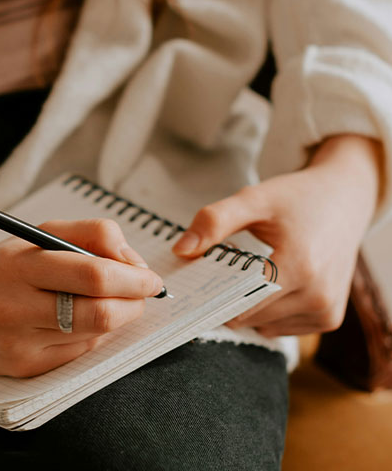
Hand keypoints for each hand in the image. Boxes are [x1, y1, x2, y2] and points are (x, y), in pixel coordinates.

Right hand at [0, 219, 161, 376]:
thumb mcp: (36, 235)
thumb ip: (90, 236)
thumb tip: (134, 264)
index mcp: (19, 265)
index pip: (93, 274)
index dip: (134, 277)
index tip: (150, 277)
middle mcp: (15, 308)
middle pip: (101, 312)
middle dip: (135, 301)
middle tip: (144, 291)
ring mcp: (19, 344)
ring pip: (96, 335)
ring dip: (119, 317)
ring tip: (112, 301)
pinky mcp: (24, 369)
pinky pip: (79, 354)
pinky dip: (93, 335)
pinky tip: (80, 321)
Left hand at [172, 135, 381, 336]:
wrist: (346, 201)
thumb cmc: (297, 199)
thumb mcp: (254, 199)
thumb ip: (215, 221)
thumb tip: (181, 250)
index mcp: (300, 266)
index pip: (238, 300)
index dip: (210, 292)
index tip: (193, 281)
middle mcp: (317, 295)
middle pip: (246, 316)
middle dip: (226, 296)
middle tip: (225, 267)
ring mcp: (325, 311)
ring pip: (260, 325)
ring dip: (247, 305)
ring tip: (254, 270)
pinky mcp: (329, 319)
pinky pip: (279, 328)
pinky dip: (267, 311)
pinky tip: (273, 283)